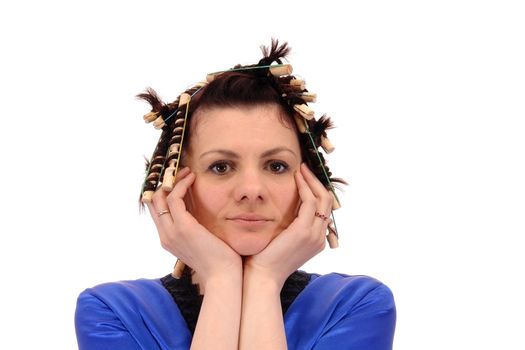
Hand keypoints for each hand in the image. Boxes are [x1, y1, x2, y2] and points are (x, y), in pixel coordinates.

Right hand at [145, 167, 241, 285]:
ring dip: (174, 180)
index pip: (157, 211)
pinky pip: (174, 198)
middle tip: (179, 172)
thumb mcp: (202, 244)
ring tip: (188, 172)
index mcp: (168, 240)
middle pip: (154, 202)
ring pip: (161, 197)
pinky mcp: (184, 227)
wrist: (222, 277)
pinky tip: (192, 178)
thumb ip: (196, 232)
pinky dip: (182, 185)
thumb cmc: (218, 261)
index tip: (177, 180)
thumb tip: (201, 220)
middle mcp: (165, 235)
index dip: (163, 193)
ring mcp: (172, 232)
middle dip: (165, 183)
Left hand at [243, 163, 332, 286]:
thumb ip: (287, 228)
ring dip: (311, 181)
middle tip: (305, 168)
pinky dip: (304, 187)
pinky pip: (309, 202)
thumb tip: (280, 213)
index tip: (305, 178)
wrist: (262, 277)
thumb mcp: (281, 242)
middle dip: (317, 182)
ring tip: (301, 169)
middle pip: (327, 202)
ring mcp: (314, 234)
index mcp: (316, 240)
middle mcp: (320, 237)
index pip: (324, 210)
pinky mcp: (304, 231)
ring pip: (322, 199)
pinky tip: (295, 178)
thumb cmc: (265, 260)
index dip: (317, 191)